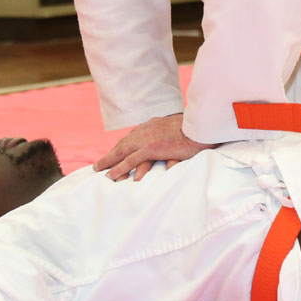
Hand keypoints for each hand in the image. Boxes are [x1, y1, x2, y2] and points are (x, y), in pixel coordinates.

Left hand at [94, 113, 213, 180]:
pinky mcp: (151, 148)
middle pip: (124, 144)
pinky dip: (119, 168)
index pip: (134, 137)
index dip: (123, 146)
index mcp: (153, 125)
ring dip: (110, 162)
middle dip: (111, 155)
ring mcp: (148, 139)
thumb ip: (172, 134)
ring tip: (100, 171)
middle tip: (100, 164)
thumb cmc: (196, 129)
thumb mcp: (180, 129)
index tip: (115, 153)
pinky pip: (131, 160)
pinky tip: (112, 176)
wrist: (201, 126)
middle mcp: (147, 130)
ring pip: (123, 152)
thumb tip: (172, 141)